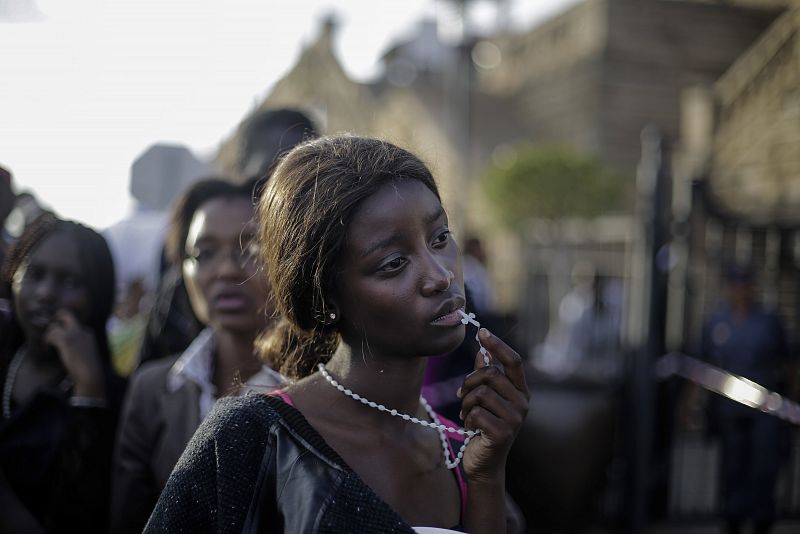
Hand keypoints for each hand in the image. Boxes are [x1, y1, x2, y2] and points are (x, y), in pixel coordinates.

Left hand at [44, 309, 105, 398]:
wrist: (90, 374)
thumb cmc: (88, 369)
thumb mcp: (85, 353)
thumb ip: (78, 346)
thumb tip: (66, 347)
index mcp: (88, 333)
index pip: (73, 323)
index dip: (63, 328)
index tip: (58, 338)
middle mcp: (82, 330)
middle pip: (65, 314)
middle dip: (54, 321)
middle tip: (48, 333)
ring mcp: (74, 334)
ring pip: (54, 326)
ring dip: (47, 336)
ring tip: (46, 346)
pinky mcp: (66, 340)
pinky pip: (50, 335)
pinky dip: (46, 343)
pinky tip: (47, 350)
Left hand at [457, 328, 528, 481]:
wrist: (485, 463)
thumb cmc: (484, 427)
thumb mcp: (486, 399)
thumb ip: (485, 376)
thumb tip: (480, 349)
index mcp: (520, 391)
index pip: (513, 361)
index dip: (498, 344)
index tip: (482, 331)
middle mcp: (522, 403)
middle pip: (490, 374)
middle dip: (469, 383)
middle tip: (461, 396)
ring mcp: (515, 419)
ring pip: (480, 393)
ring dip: (466, 404)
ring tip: (467, 415)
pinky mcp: (503, 432)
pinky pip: (475, 413)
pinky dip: (467, 419)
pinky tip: (471, 428)